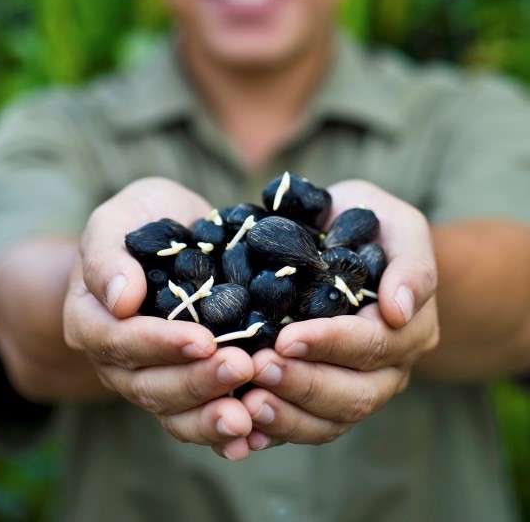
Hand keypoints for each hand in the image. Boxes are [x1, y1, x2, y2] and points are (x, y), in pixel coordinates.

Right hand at [63, 178, 255, 458]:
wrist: (166, 228)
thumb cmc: (139, 217)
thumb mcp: (117, 219)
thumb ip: (109, 257)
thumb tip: (121, 300)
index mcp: (90, 319)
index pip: (118, 342)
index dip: (158, 344)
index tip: (202, 340)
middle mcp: (115, 360)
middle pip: (149, 385)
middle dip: (195, 382)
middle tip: (241, 367)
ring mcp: (149, 377)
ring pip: (173, 411)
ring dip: (210, 417)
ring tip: (248, 417)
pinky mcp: (183, 385)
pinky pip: (197, 418)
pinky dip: (223, 434)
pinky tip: (254, 438)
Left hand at [241, 180, 438, 450]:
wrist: (346, 236)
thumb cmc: (368, 222)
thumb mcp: (397, 223)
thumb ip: (410, 262)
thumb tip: (399, 310)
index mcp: (408, 327)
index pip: (373, 344)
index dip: (330, 344)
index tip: (286, 337)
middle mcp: (390, 368)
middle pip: (354, 394)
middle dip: (304, 384)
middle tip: (258, 368)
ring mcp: (359, 389)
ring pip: (331, 421)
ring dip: (288, 416)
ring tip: (246, 402)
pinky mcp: (326, 403)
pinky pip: (306, 429)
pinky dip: (275, 433)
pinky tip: (243, 427)